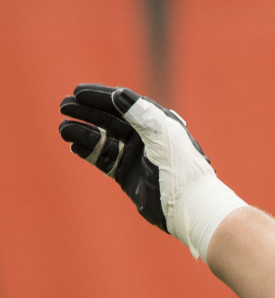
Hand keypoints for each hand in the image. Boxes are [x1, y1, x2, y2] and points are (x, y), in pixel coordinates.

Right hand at [59, 84, 173, 230]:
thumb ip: (141, 115)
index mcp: (158, 123)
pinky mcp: (128, 175)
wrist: (189, 206)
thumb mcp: (162, 136)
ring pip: (103, 139)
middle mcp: (146, 137)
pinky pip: (104, 159)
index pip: (125, 103)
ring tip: (62, 129)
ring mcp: (136, 156)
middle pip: (110, 119)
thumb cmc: (181, 168)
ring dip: (83, 132)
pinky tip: (73, 145)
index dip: (101, 96)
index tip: (78, 91)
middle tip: (63, 106)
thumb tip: (118, 93)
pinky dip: (88, 151)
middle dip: (86, 112)